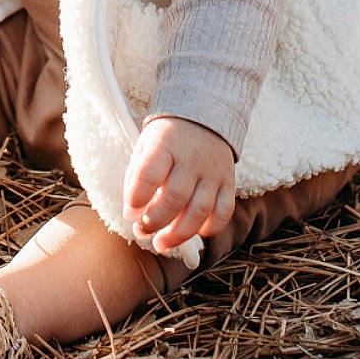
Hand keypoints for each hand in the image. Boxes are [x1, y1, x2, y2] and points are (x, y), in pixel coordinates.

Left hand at [122, 115, 235, 255]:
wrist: (205, 115)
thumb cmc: (168, 139)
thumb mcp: (146, 146)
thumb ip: (138, 177)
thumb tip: (132, 213)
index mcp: (166, 144)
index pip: (150, 174)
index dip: (137, 198)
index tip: (130, 212)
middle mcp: (192, 158)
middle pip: (175, 198)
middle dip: (155, 222)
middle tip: (142, 231)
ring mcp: (213, 172)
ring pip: (200, 211)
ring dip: (178, 234)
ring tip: (161, 243)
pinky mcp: (229, 183)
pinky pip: (224, 212)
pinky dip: (209, 228)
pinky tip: (194, 232)